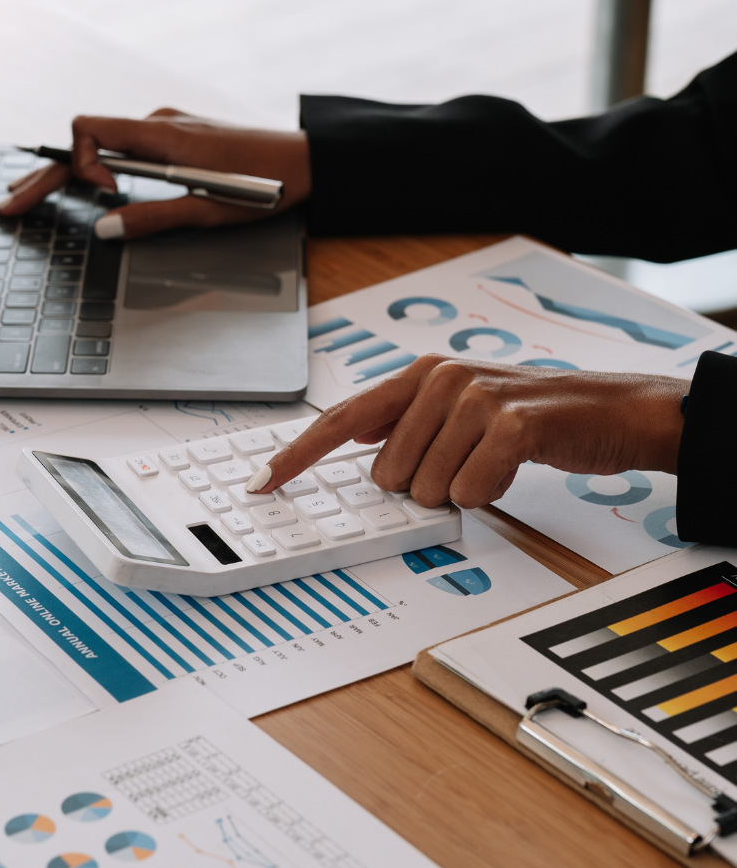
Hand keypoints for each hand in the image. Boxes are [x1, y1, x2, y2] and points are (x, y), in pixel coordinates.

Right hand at [0, 109, 310, 239]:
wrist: (308, 161)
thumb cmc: (267, 185)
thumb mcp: (209, 211)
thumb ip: (153, 218)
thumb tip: (103, 228)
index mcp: (163, 136)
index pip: (90, 130)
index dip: (80, 164)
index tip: (103, 196)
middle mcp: (159, 124)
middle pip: (86, 142)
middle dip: (48, 174)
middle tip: (12, 203)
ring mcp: (168, 128)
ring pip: (104, 143)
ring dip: (70, 169)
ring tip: (35, 193)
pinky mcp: (179, 136)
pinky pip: (127, 145)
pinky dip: (99, 164)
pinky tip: (86, 182)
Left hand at [248, 355, 688, 507]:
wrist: (603, 411)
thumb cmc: (527, 414)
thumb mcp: (458, 406)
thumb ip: (403, 418)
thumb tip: (352, 434)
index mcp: (419, 374)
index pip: (341, 419)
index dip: (299, 454)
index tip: (263, 481)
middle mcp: (440, 379)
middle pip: (386, 473)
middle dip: (422, 485)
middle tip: (465, 461)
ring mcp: (474, 398)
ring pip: (425, 488)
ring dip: (459, 490)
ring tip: (490, 460)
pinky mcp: (509, 424)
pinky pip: (468, 492)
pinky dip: (488, 494)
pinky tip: (510, 467)